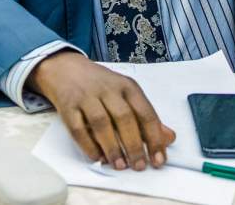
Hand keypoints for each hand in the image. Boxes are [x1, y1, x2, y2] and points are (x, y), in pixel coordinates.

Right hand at [27, 51, 174, 170]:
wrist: (66, 68)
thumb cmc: (101, 85)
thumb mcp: (126, 94)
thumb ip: (146, 116)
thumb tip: (168, 138)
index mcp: (127, 86)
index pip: (145, 112)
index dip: (154, 138)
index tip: (158, 159)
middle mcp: (108, 89)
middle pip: (124, 117)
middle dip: (134, 145)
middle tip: (139, 166)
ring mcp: (86, 97)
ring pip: (101, 123)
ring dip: (112, 147)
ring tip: (120, 165)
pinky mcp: (68, 106)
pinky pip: (78, 129)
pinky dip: (89, 146)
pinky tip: (98, 157)